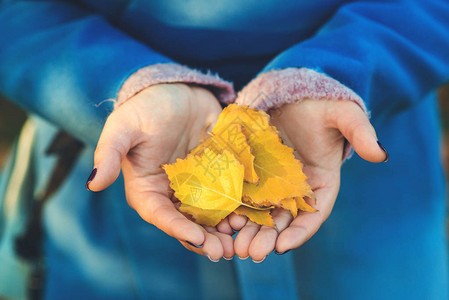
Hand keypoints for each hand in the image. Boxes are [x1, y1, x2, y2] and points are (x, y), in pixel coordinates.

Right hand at [87, 83, 234, 260]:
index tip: (198, 238)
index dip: (178, 229)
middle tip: (224, 251)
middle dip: (206, 239)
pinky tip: (250, 215)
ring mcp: (197, 185)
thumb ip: (108, 154)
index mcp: (147, 189)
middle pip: (188, 223)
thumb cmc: (145, 109)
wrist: (176, 92)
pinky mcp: (217, 174)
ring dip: (224, 229)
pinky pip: (228, 195)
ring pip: (211, 215)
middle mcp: (172, 193)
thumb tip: (92, 184)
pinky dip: (238, 207)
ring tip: (241, 237)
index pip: (161, 215)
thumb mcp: (124, 127)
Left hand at [228, 99, 387, 260]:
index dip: (300, 232)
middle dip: (269, 237)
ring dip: (250, 230)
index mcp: (322, 182)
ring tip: (236, 244)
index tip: (283, 246)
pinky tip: (224, 220)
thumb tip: (381, 154)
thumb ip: (359, 133)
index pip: (314, 213)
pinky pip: (244, 194)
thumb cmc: (322, 105)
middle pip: (284, 219)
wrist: (294, 94)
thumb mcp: (343, 115)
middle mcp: (298, 188)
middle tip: (252, 252)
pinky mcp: (254, 173)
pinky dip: (236, 209)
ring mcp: (274, 182)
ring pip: (262, 212)